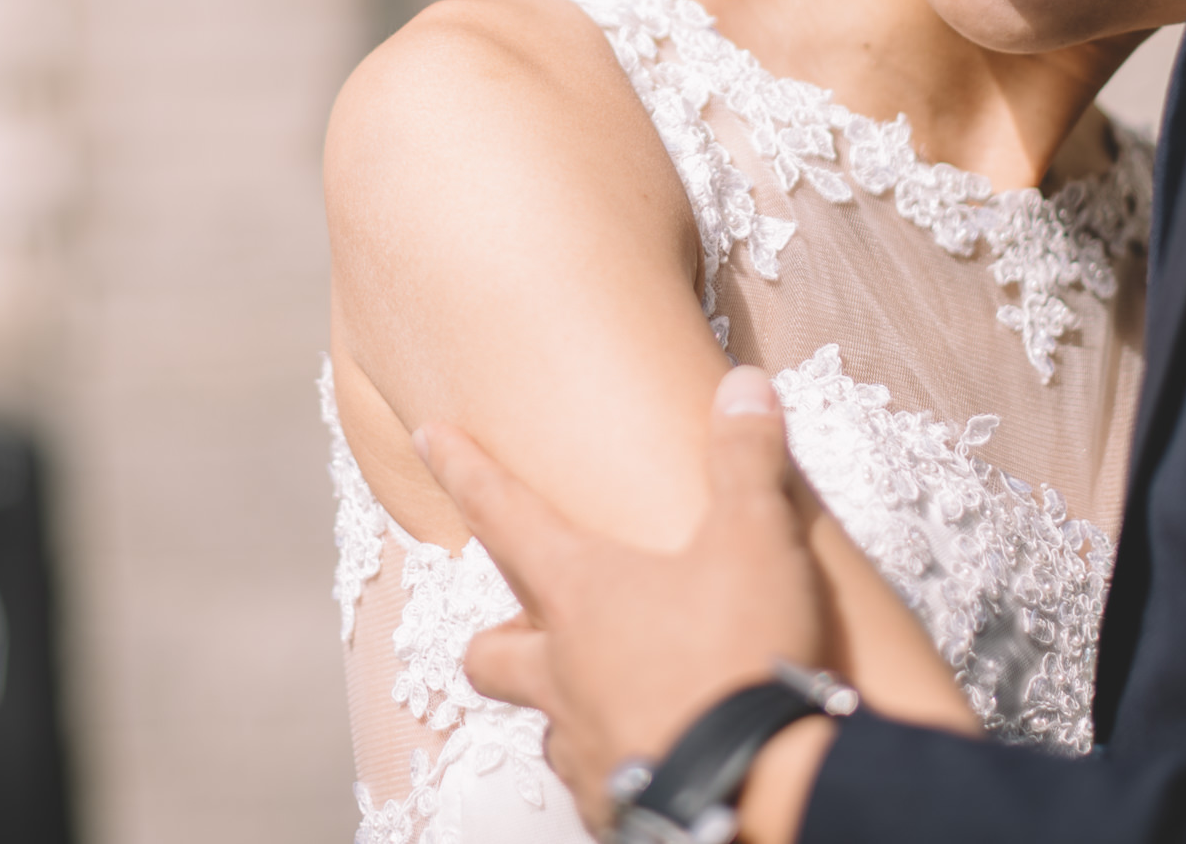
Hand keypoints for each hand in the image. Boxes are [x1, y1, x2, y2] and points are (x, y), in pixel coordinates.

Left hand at [415, 365, 834, 833]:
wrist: (755, 789)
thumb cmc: (740, 652)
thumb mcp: (756, 538)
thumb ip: (745, 459)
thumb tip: (744, 385)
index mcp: (580, 593)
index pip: (502, 513)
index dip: (464, 468)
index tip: (430, 436)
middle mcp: (562, 670)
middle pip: (489, 652)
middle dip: (494, 635)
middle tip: (521, 624)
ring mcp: (583, 743)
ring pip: (542, 722)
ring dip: (561, 703)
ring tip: (606, 693)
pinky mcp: (616, 804)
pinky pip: (596, 780)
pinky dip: (614, 761)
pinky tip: (653, 753)